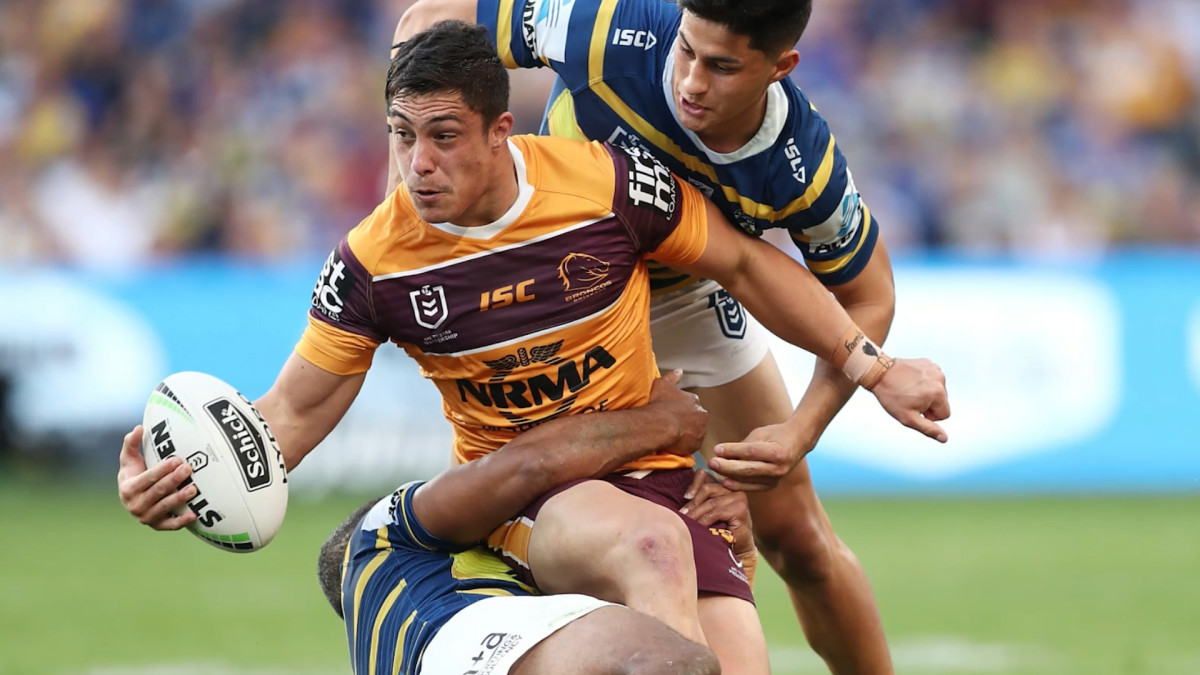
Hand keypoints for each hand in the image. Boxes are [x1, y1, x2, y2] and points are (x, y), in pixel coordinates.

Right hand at [116, 425, 197, 529]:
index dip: (162, 470)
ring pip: (165, 507)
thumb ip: (131, 444)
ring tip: (194, 489)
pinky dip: (181, 522)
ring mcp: (146, 517)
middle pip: (158, 492)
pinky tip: (194, 515)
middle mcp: (135, 505)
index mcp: (128, 488)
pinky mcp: (157, 526)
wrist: (132, 499)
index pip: (147, 478)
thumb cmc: (134, 474)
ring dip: (179, 499)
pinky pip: (170, 525)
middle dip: (174, 480)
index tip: (177, 460)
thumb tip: (139, 427)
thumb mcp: (128, 460)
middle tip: (189, 468)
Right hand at [647, 370, 707, 456]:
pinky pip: (691, 445)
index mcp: (693, 400)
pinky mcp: (696, 445)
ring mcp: (700, 431)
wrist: (659, 425)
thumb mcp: (662, 384)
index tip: (672, 412)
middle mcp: (701, 414)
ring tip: (672, 435)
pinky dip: (684, 445)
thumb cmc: (658, 404)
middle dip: (686, 421)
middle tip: (672, 425)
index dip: (681, 409)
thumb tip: (679, 371)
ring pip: (694, 432)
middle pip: (695, 418)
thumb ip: (672, 377)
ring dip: (686, 433)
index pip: (690, 404)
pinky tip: (673, 444)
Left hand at [679, 470, 757, 586]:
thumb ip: (697, 500)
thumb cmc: (718, 530)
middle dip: (692, 503)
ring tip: (686, 522)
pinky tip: (698, 527)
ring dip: (696, 513)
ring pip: (711, 502)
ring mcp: (738, 498)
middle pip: (707, 489)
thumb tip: (682, 496)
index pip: (705, 476)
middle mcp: (733, 488)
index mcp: (723, 485)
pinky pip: (716, 512)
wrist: (736, 548)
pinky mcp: (740, 509)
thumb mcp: (705, 512)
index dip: (693, 484)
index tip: (684, 497)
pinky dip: (705, 520)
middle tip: (681, 515)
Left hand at [704, 422, 808, 491]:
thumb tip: (721, 453)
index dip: (732, 451)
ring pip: (748, 479)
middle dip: (727, 466)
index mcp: (777, 452)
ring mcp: (776, 479)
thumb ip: (742, 445)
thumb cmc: (776, 434)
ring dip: (729, 475)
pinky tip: (726, 481)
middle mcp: (778, 468)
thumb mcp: (760, 434)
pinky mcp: (773, 485)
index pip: (750, 452)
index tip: (716, 449)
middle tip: (711, 462)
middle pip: (748, 469)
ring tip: (715, 469)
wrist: (798, 442)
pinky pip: (752, 487)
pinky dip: (738, 484)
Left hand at [870, 357, 949, 441]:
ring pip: (937, 390)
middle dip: (929, 404)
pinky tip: (910, 381)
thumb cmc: (892, 397)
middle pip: (942, 401)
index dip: (930, 416)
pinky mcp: (928, 362)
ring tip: (909, 390)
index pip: (945, 414)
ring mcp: (935, 368)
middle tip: (910, 399)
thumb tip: (944, 439)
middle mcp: (940, 379)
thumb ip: (928, 429)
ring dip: (926, 393)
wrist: (879, 373)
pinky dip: (923, 381)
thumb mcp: (908, 418)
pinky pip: (932, 378)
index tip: (915, 410)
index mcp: (938, 393)